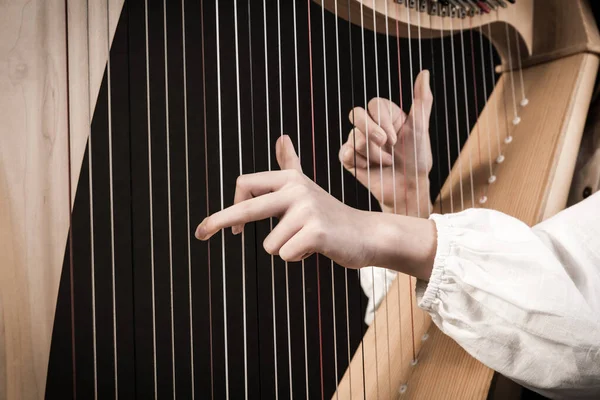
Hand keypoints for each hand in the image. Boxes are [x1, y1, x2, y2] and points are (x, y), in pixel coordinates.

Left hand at [196, 135, 374, 268]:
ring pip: (270, 244)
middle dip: (218, 221)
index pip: (246, 184)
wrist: (366, 234)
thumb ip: (290, 164)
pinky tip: (316, 247)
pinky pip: (285, 255)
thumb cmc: (330, 215)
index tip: (230, 229)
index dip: (230, 206)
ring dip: (286, 248)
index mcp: (290, 179)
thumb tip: (281, 137)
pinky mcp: (315, 232)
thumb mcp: (307, 188)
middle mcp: (296, 189)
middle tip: (198, 234)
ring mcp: (307, 209)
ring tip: (308, 240)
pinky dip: (299, 257)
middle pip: (247, 207)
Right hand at [339, 70, 432, 215]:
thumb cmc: (417, 159)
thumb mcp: (420, 128)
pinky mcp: (350, 159)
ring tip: (386, 163)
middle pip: (356, 114)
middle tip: (387, 145)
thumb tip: (424, 72)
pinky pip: (345, 153)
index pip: (373, 104)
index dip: (383, 121)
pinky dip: (358, 161)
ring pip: (354, 138)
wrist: (408, 189)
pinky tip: (369, 168)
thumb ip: (421, 101)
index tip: (397, 137)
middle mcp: (370, 126)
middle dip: (371, 131)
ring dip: (374, 154)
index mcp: (385, 116)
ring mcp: (358, 142)